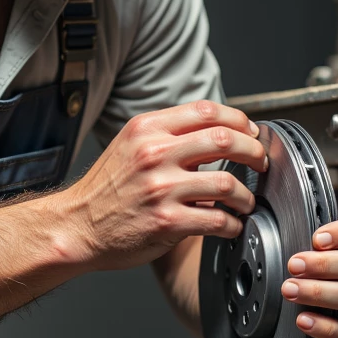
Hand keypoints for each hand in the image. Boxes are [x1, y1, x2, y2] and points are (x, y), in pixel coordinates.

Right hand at [63, 101, 268, 270]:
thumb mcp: (130, 146)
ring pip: (227, 183)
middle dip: (254, 152)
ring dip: (246, 195)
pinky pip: (216, 220)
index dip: (239, 120)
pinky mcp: (166, 222)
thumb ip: (167, 136)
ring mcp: (161, 188)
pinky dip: (232, 224)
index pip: (207, 111)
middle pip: (225, 140)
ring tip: (245, 202)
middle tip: (260, 164)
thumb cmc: (105, 190)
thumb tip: (215, 134)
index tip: (250, 133)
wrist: (77, 226)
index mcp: (147, 129)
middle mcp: (154, 153)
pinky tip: (230, 225)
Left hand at [280, 213, 337, 337]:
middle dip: (324, 264)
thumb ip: (312, 229)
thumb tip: (288, 219)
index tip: (317, 239)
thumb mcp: (317, 242)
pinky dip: (323, 326)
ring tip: (290, 289)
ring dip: (318, 292)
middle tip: (294, 265)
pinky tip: (303, 319)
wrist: (321, 306)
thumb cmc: (319, 266)